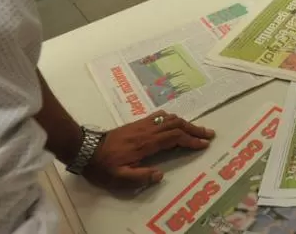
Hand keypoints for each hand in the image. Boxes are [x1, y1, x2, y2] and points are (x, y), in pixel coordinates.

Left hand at [84, 111, 214, 189]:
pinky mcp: (137, 123)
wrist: (85, 149)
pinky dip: (172, 118)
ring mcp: (142, 125)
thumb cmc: (103, 167)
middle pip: (176, 125)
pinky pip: (159, 116)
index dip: (190, 140)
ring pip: (169, 118)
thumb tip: (160, 175)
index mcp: (145, 144)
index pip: (174, 138)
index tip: (204, 144)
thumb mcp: (119, 178)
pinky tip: (175, 122)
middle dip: (194, 129)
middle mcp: (147, 130)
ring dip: (185, 122)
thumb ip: (140, 177)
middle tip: (209, 134)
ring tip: (197, 129)